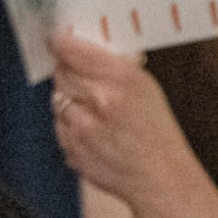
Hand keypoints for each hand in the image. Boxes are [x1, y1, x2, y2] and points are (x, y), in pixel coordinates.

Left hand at [50, 30, 199, 210]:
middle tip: (81, 77)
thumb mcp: (146, 86)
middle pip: (60, 73)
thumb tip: (79, 45)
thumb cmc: (156, 131)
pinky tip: (93, 131)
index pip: (72, 51)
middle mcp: (99, 101)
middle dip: (67, 72)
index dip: (60, 43)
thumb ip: (113, 65)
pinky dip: (69, 125)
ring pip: (56, 100)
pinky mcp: (72, 149)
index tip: (57, 39)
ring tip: (94, 110)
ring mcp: (83, 128)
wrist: (161, 178)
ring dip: (68, 100)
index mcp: (121, 79)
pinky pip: (59, 126)